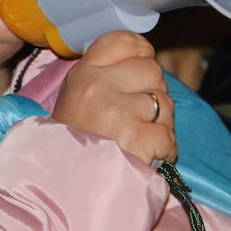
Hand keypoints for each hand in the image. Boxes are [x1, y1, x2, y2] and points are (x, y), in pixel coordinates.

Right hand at [52, 31, 175, 165]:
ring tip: (140, 140)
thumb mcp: (78, 102)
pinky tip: (147, 157)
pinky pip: (167, 135)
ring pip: (164, 102)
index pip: (124, 41)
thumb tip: (145, 59)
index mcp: (82, 74)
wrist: (63, 188)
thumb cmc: (75, 146)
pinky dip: (164, 150)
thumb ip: (106, 78)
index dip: (142, 54)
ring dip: (161, 124)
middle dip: (155, 94)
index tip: (141, 75)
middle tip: (139, 118)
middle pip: (152, 70)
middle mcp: (96, 86)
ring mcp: (115, 110)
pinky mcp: (134, 137)